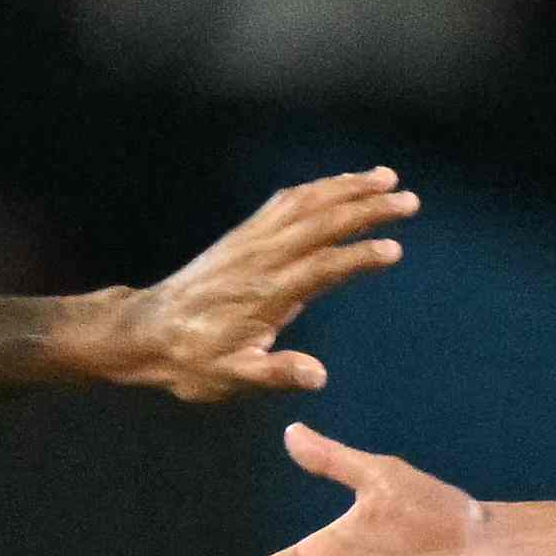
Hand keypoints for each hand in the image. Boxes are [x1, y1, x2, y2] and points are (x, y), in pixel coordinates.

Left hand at [84, 170, 413, 403]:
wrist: (146, 332)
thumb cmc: (192, 360)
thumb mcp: (231, 377)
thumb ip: (275, 373)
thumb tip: (316, 376)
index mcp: (267, 293)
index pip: (322, 267)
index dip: (358, 256)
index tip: (394, 249)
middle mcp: (262, 257)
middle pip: (321, 222)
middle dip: (367, 208)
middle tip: (409, 200)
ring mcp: (252, 240)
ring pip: (305, 202)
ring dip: (347, 187)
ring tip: (386, 178)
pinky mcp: (243, 234)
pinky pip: (285, 202)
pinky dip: (317, 188)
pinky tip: (339, 184)